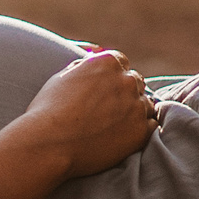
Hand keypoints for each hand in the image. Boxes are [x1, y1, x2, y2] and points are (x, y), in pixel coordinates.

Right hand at [17, 47, 158, 178]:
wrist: (47, 143)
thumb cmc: (47, 110)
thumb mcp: (61, 76)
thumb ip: (84, 65)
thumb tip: (95, 54)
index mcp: (107, 62)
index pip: (121, 62)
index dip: (111, 76)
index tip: (101, 90)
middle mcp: (126, 80)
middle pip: (135, 81)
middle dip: (124, 92)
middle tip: (104, 109)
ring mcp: (136, 105)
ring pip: (146, 103)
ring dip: (133, 110)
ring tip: (109, 125)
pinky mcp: (141, 130)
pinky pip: (151, 125)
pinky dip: (140, 129)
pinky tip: (119, 135)